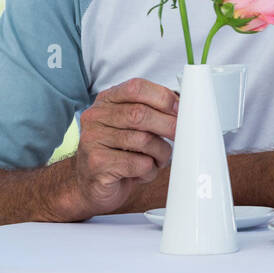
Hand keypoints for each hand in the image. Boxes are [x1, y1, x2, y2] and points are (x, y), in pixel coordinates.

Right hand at [64, 77, 177, 218]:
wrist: (90, 184)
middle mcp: (96, 117)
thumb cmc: (118, 152)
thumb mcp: (132, 125)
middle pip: (140, 114)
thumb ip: (151, 111)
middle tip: (179, 136)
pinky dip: (149, 170)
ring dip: (160, 153)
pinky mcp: (97, 164)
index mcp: (107, 100)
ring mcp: (93, 140)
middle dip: (168, 125)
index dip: (163, 97)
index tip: (180, 110)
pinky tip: (142, 173)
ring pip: (143, 140)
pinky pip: (138, 164)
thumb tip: (183, 107)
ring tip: (157, 160)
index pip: (136, 88)